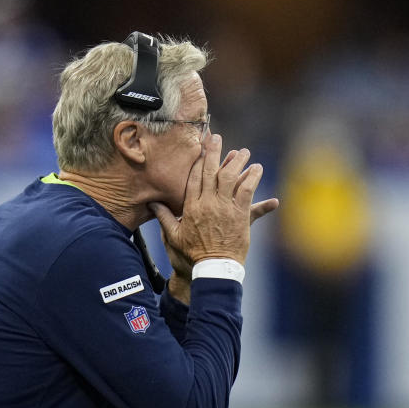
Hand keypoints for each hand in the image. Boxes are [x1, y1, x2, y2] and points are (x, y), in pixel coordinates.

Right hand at [150, 135, 276, 270]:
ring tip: (244, 152)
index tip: (201, 147)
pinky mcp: (240, 217)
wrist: (211, 269)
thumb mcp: (173, 235)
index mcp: (191, 206)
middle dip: (215, 152)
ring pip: (232, 178)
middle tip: (218, 138)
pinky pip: (248, 193)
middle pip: (212, 171)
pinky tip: (258, 170)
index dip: (198, 159)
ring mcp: (225, 209)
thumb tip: (150, 203)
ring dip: (238, 163)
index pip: (194, 176)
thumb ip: (163, 216)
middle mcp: (208, 204)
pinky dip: (253, 180)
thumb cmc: (190, 255)